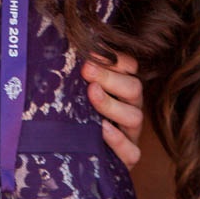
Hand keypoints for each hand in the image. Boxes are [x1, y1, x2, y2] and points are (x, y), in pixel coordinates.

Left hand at [81, 54, 142, 168]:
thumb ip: (75, 67)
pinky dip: (119, 140)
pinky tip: (102, 128)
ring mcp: (130, 132)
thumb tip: (64, 41)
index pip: (130, 66)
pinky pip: (132, 151)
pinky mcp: (126, 157)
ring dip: (112, 105)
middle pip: (133, 88)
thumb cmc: (71, 108)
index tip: (93, 53)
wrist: (71, 148)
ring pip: (134, 117)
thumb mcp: (74, 85)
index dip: (117, 58)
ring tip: (92, 94)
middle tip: (87, 70)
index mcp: (119, 85)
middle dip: (110, 78)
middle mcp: (129, 106)